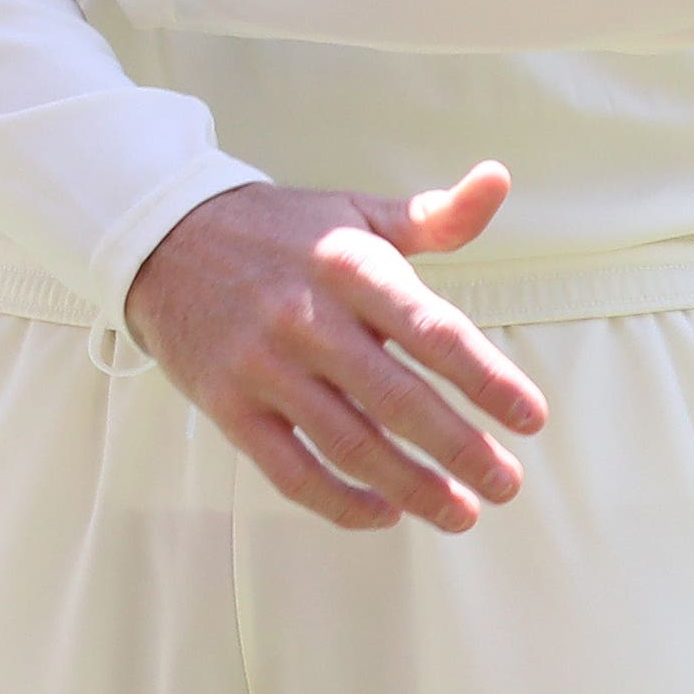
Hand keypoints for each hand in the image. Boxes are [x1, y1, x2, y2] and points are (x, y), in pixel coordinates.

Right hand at [123, 165, 549, 532]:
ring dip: (414, 489)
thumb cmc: (278, 232)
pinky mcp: (228, 406)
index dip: (488, 379)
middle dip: (462, 451)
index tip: (532, 419)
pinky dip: (340, 504)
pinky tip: (384, 513)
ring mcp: (264, 367)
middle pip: (398, 400)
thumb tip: (498, 180)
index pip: (433, 332)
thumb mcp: (355, 213)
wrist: (161, 237)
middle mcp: (307, 318)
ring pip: (350, 446)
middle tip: (507, 485)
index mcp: (348, 266)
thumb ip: (432, 216)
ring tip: (461, 514)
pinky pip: (290, 471)